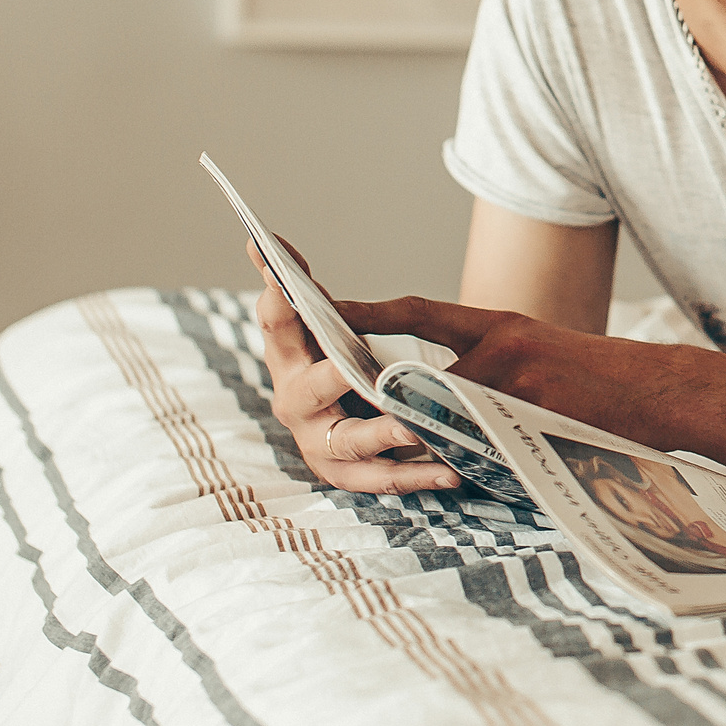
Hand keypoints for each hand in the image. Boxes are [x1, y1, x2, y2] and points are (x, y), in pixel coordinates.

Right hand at [250, 240, 458, 493]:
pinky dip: (417, 477)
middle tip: (350, 370)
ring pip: (346, 442)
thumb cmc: (349, 357)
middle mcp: (294, 401)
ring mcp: (317, 442)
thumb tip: (275, 247)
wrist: (366, 414)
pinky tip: (451, 472)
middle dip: (329, 379)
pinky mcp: (348, 474)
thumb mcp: (342, 324)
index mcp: (289, 356)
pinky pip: (383, 479)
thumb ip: (323, 294)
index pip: (276, 324)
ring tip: (411, 429)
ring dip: (380, 436)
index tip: (282, 282)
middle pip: (305, 391)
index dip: (277, 303)